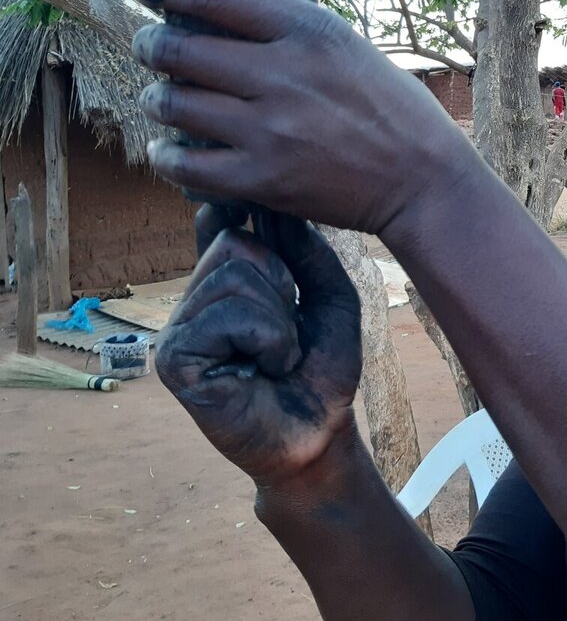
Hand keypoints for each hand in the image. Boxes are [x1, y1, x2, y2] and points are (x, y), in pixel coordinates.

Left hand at [129, 0, 471, 234]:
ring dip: (158, 100)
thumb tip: (215, 13)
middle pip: (177, 49)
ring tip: (166, 100)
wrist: (423, 181)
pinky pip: (184, 165)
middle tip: (151, 50)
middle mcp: (284, 75)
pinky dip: (166, 155)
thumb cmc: (392, 110)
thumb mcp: (349, 48)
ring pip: (173, 104)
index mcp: (310, 32)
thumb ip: (288, 30)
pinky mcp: (263, 180)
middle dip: (150, 46)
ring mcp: (270, 130)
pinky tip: (170, 150)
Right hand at [156, 205, 361, 487]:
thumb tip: (273, 205)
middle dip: (281, 281)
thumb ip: (305, 251)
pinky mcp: (174, 357)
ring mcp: (180, 326)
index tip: (249, 194)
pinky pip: (227, 315)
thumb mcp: (330, 297)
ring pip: (235, 275)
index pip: (222, 222)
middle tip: (288, 332)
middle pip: (236, 242)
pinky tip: (265, 370)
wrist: (320, 433)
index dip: (237, 204)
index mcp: (229, 282)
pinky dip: (267, 339)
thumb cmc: (323, 370)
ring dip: (278, 319)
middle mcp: (198, 298)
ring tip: (278, 356)